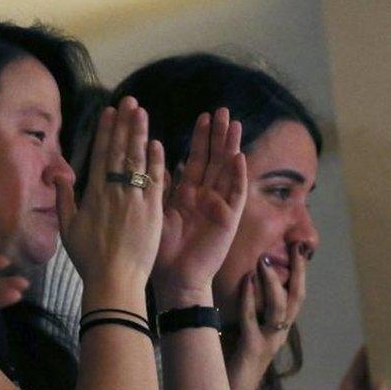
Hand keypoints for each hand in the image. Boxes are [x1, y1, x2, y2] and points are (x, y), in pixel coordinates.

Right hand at [57, 96, 164, 300]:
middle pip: (121, 151)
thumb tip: (59, 176)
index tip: (110, 112)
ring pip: (138, 160)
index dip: (106, 131)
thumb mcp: (68, 229)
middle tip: (130, 101)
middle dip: (125, 124)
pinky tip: (157, 143)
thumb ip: (65, 199)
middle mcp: (115, 191)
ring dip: (140, 134)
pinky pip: (155, 180)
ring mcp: (136, 199)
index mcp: (94, 194)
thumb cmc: (89, 258)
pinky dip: (156, 161)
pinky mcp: (153, 210)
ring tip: (142, 112)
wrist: (115, 279)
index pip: (101, 154)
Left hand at [152, 108, 246, 307]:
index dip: (200, 140)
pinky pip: (235, 194)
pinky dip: (237, 176)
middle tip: (220, 111)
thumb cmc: (162, 251)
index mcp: (188, 194)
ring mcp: (219, 207)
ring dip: (231, 148)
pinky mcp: (228, 220)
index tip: (202, 117)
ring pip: (227, 171)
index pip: (196, 160)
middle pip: (214, 160)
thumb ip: (158, 187)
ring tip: (233, 124)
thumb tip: (151, 159)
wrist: (175, 278)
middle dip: (218, 136)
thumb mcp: (157, 212)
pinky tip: (239, 157)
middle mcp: (206, 197)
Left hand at [226, 241, 307, 389]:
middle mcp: (279, 333)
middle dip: (298, 271)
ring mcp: (268, 342)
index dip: (300, 271)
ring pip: (279, 308)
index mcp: (279, 327)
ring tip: (263, 260)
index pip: (296, 294)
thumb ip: (247, 305)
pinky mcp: (252, 349)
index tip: (300, 246)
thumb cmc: (231, 358)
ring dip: (272, 282)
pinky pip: (253, 321)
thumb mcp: (243, 326)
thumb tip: (241, 274)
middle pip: (297, 298)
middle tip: (294, 246)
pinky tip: (245, 282)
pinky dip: (249, 300)